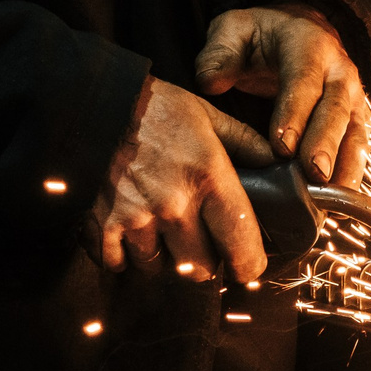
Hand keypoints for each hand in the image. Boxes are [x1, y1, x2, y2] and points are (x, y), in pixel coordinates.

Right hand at [84, 79, 277, 283]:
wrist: (92, 103)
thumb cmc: (153, 108)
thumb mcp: (207, 116)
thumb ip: (245, 143)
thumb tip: (278, 163)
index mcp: (208, 177)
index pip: (241, 244)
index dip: (249, 264)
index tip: (247, 265)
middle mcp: (175, 205)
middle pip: (200, 268)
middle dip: (202, 259)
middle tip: (197, 240)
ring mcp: (136, 218)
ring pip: (158, 267)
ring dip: (161, 255)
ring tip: (158, 228)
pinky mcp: (102, 225)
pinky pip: (118, 263)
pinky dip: (122, 255)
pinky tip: (127, 231)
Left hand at [194, 4, 370, 186]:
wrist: (295, 32)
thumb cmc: (260, 37)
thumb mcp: (233, 30)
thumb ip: (220, 53)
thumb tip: (211, 82)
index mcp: (309, 44)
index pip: (303, 80)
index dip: (294, 113)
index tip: (281, 145)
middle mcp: (339, 71)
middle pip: (336, 110)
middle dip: (325, 144)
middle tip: (312, 174)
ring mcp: (352, 98)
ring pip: (355, 132)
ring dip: (345, 166)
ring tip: (330, 198)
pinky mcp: (356, 121)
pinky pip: (359, 149)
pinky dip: (351, 176)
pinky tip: (338, 204)